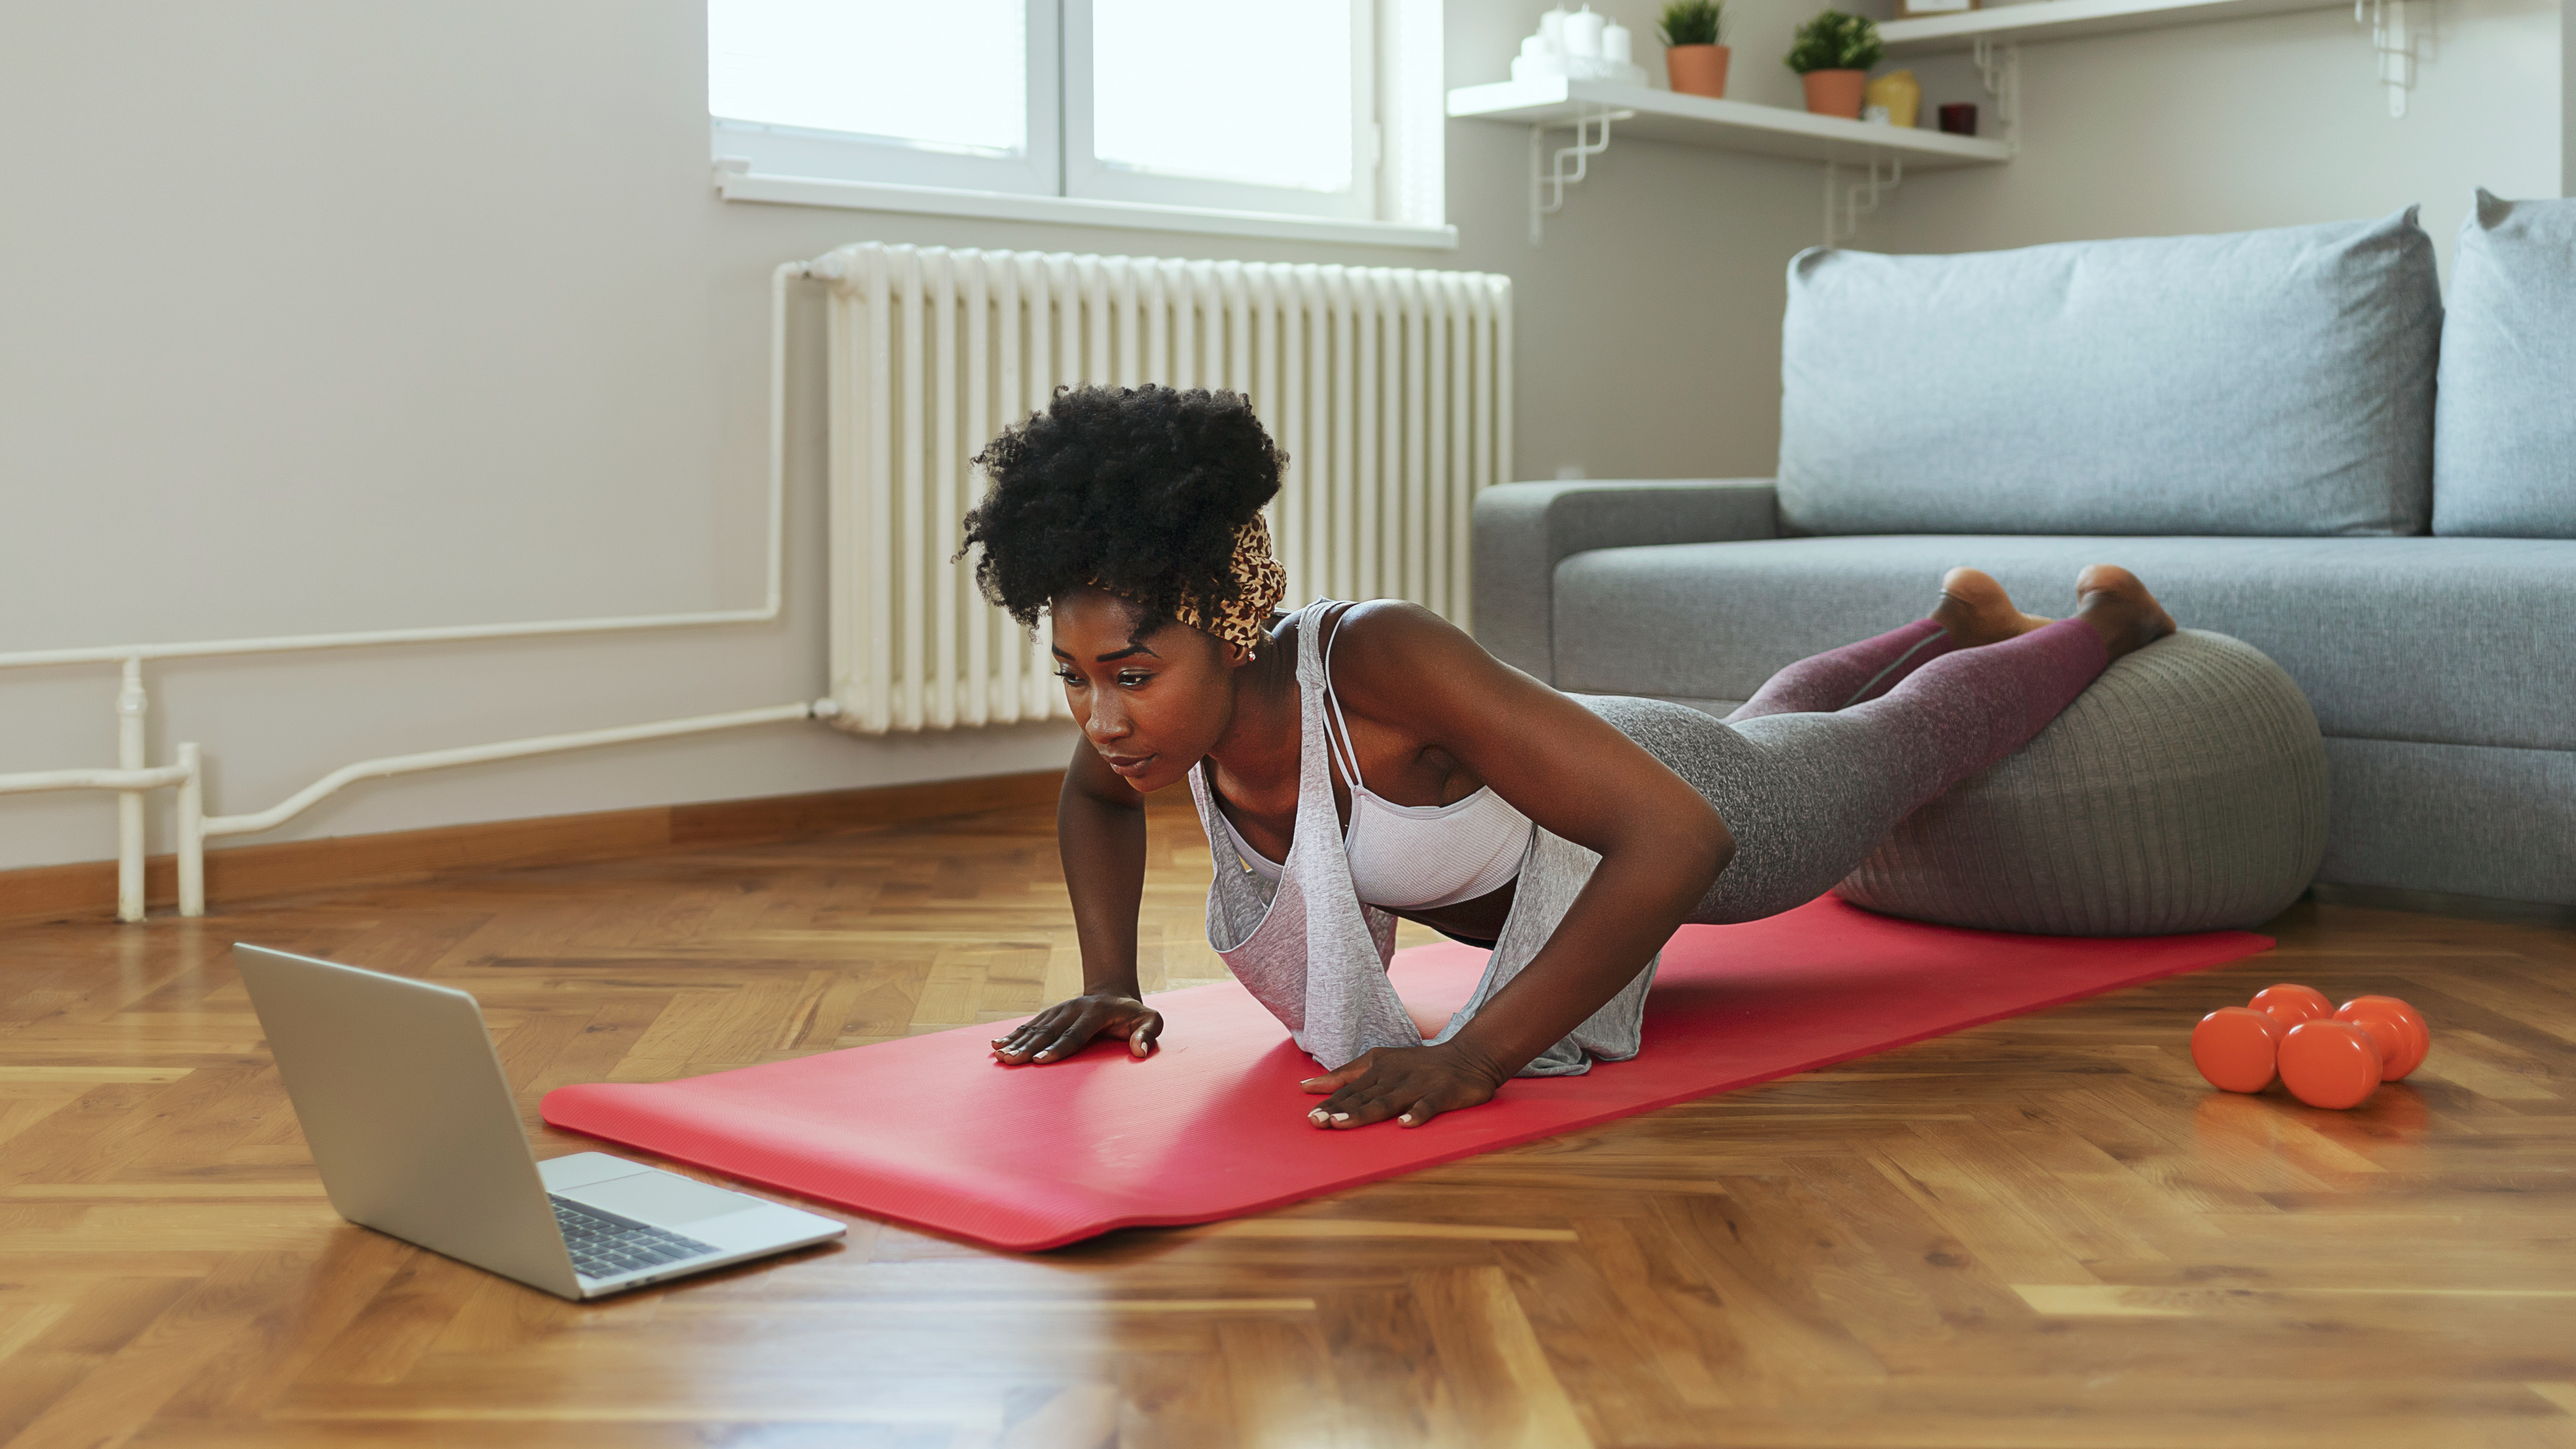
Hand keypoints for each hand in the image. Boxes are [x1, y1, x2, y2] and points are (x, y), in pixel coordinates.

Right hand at [991, 993, 1161, 1064]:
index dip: (1058, 1048)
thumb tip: (1140, 1051)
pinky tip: (996, 1044)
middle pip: (1049, 1031)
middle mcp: (1073, 1009)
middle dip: (1028, 1047)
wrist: (1114, 993)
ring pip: (1035, 1027)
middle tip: (1011, 1061)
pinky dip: (1013, 1034)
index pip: (1075, 1034)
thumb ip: (1148, 1033)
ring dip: (1016, 1041)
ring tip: (999, 1055)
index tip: (1040, 1060)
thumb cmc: (1134, 1014)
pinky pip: (1030, 1025)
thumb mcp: (1151, 1020)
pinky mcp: (1050, 1014)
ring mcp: (1059, 1010)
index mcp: (1095, 1013)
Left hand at [1300, 1040, 1507, 1128]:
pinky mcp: (1442, 1093)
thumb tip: (1307, 1086)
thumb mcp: (1379, 1062)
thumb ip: (1345, 1074)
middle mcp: (1394, 1076)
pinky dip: (1416, 1114)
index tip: (1309, 1116)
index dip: (1329, 1102)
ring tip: (1342, 1123)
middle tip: (1317, 1122)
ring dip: (1364, 1113)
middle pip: (1362, 1096)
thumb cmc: (1418, 1064)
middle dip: (1338, 1110)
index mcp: (1377, 1068)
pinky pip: (1427, 1105)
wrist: (1468, 1055)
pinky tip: (1404, 1124)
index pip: (1348, 1088)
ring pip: (1387, 1101)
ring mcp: (1417, 1084)